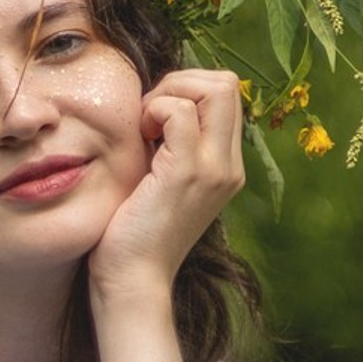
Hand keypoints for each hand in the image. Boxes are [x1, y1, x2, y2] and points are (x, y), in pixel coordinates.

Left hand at [91, 65, 246, 299]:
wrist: (133, 279)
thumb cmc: (134, 231)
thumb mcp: (160, 178)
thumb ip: (169, 143)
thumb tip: (156, 100)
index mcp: (226, 166)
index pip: (227, 94)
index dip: (187, 89)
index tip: (155, 119)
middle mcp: (229, 166)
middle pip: (227, 84)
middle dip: (181, 82)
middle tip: (150, 117)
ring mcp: (214, 169)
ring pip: (213, 88)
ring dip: (168, 94)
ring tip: (146, 130)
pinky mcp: (187, 173)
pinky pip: (179, 111)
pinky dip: (154, 110)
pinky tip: (140, 140)